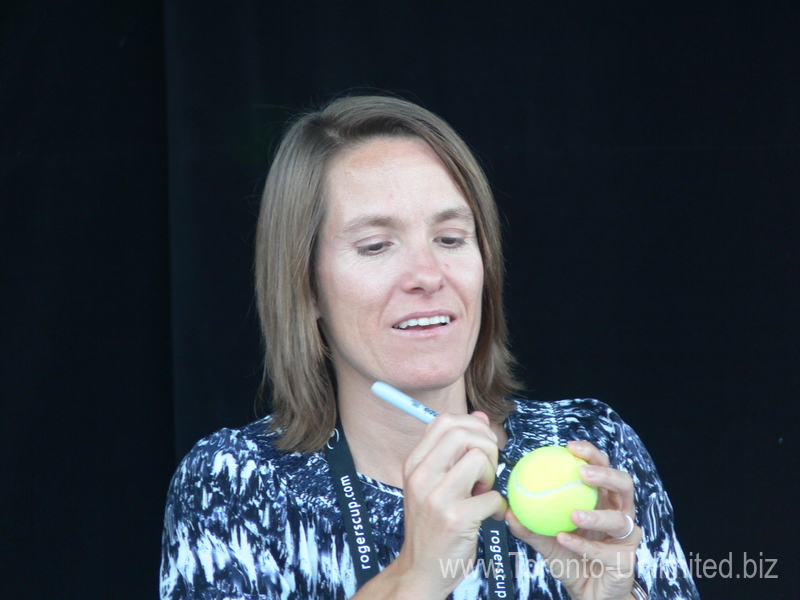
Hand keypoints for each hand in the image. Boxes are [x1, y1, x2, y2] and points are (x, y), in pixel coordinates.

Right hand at [368, 412, 506, 598]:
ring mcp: (436, 498)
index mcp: (414, 464)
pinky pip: (493, 496)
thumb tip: (478, 416)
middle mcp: (421, 476)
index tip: (480, 446)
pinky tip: (489, 515)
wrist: (420, 570)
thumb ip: (454, 449)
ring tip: (483, 492)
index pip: (444, 421)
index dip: (471, 427)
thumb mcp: (434, 482)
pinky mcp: (455, 520)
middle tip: (486, 470)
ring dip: (491, 475)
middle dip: (485, 447)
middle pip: (462, 433)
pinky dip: (499, 505)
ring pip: (478, 458)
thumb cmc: (432, 524)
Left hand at [506, 441, 640, 599]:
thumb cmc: (570, 560)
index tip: (569, 446)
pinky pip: (604, 551)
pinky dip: (583, 546)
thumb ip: (529, 526)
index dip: (590, 453)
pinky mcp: (627, 559)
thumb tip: (506, 508)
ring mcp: (626, 536)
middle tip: (582, 472)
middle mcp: (618, 512)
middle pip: (623, 483)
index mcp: (601, 500)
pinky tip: (564, 540)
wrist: (587, 594)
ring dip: (596, 515)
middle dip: (605, 473)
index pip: (601, 468)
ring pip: (620, 518)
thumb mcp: (546, 541)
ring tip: (573, 514)